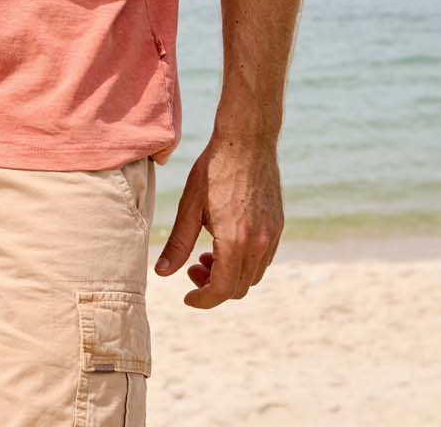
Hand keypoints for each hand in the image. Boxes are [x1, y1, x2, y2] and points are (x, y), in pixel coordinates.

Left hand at [153, 132, 283, 308]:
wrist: (247, 141)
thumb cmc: (214, 169)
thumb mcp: (189, 206)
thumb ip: (177, 243)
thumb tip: (162, 272)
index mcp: (236, 241)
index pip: (222, 290)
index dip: (203, 299)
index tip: (187, 297)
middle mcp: (259, 243)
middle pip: (239, 288)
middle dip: (214, 287)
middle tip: (192, 267)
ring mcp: (272, 236)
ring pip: (253, 276)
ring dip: (230, 276)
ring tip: (207, 255)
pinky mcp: (278, 227)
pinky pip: (263, 260)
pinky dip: (244, 263)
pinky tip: (225, 244)